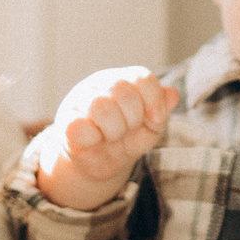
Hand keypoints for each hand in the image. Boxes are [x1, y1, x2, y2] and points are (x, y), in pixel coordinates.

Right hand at [31, 67, 179, 212]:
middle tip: (128, 130)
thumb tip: (173, 93)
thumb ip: (161, 111)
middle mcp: (100, 84)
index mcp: (123, 80)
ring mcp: (80, 101)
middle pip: (122, 89)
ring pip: (101, 106)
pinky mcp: (66, 122)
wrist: (99, 162)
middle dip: (133, 118)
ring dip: (114, 130)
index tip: (155, 119)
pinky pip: (80, 126)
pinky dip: (94, 138)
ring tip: (112, 136)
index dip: (154, 99)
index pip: (141, 76)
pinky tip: (95, 140)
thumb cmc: (126, 139)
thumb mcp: (150, 128)